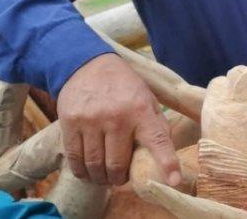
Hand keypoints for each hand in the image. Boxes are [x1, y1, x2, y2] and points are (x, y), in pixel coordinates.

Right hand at [56, 53, 181, 186]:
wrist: (88, 66)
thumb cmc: (123, 87)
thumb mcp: (147, 99)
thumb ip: (156, 125)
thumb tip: (165, 155)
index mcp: (142, 111)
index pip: (158, 140)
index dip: (167, 163)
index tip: (175, 180)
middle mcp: (117, 117)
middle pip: (117, 164)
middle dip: (120, 179)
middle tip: (120, 178)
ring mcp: (91, 121)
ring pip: (95, 165)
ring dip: (100, 178)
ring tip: (104, 177)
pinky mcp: (70, 123)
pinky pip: (75, 159)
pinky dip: (82, 172)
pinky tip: (87, 172)